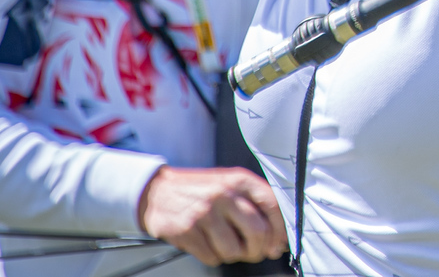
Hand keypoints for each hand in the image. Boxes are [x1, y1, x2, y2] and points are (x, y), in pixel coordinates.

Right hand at [136, 165, 287, 265]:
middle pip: (257, 232)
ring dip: (234, 255)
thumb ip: (254, 204)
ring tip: (225, 244)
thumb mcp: (229, 184)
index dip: (280, 229)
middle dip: (259, 249)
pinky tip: (207, 244)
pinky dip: (213, 256)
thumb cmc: (199, 190)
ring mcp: (204, 213)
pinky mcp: (187, 231)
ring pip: (234, 251)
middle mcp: (224, 195)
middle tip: (254, 252)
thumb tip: (277, 239)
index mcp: (239, 180)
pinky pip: (212, 258)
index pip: (272, 205)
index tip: (279, 243)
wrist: (157, 190)